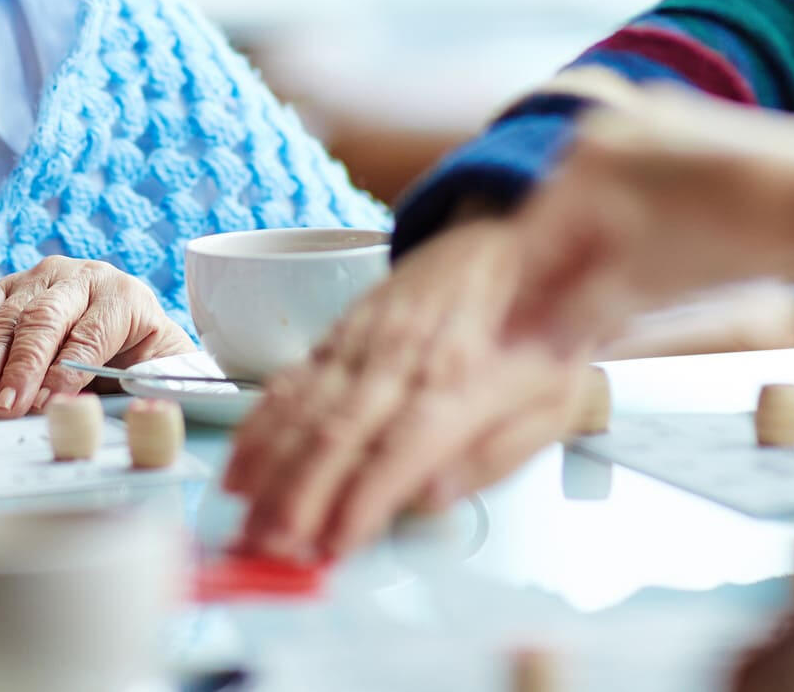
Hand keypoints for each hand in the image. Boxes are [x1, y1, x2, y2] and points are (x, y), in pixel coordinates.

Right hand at [0, 258, 196, 418]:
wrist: (128, 323)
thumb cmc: (144, 355)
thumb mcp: (164, 366)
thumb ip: (158, 382)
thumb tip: (146, 412)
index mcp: (121, 295)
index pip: (89, 333)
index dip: (65, 371)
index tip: (44, 406)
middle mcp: (75, 279)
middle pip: (40, 322)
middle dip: (14, 370)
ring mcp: (34, 281)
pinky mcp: (2, 291)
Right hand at [224, 223, 581, 561]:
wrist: (512, 245)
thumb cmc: (538, 332)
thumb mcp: (551, 404)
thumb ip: (495, 456)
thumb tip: (432, 497)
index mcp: (460, 382)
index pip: (400, 449)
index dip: (360, 500)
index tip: (332, 546)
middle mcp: (402, 358)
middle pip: (338, 432)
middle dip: (297, 496)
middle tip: (270, 548)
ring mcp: (364, 341)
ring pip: (305, 406)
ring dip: (269, 466)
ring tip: (244, 516)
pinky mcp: (342, 331)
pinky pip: (293, 378)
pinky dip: (262, 422)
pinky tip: (242, 461)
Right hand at [498, 92, 793, 355]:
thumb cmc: (727, 238)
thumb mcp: (640, 284)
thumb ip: (577, 312)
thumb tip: (534, 343)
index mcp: (584, 158)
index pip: (531, 238)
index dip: (521, 295)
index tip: (512, 335)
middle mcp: (605, 130)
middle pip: (561, 217)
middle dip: (555, 275)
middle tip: (550, 329)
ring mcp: (644, 123)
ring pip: (597, 202)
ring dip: (589, 254)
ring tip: (593, 307)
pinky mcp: (680, 131)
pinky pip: (631, 184)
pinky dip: (624, 226)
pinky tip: (632, 268)